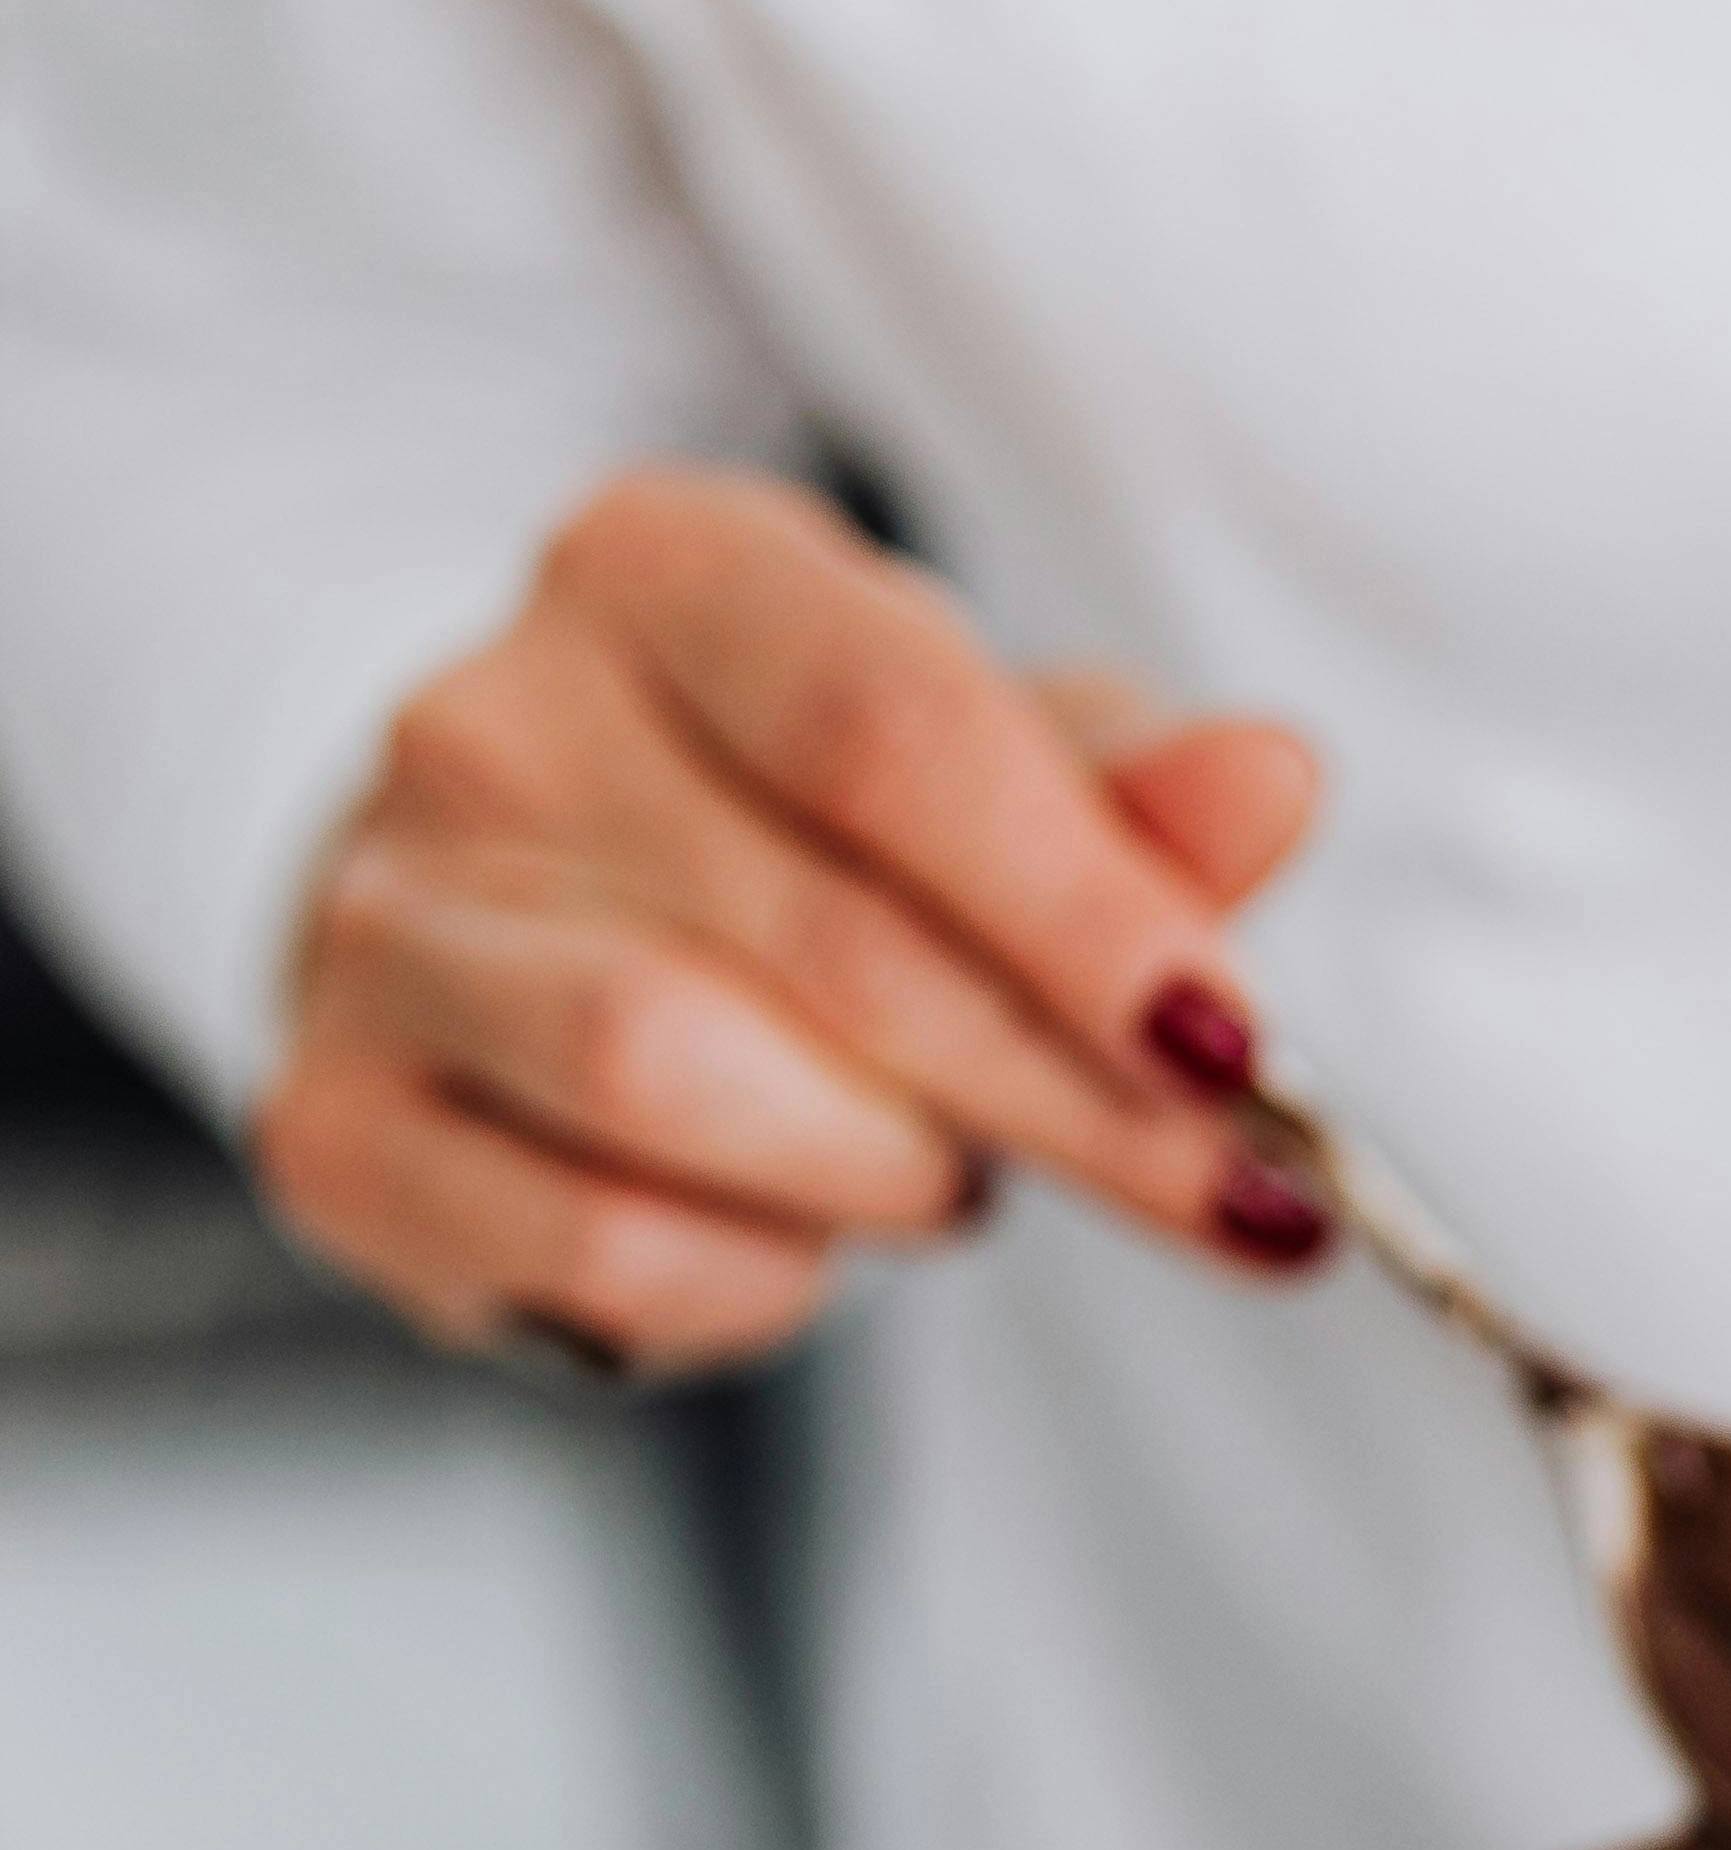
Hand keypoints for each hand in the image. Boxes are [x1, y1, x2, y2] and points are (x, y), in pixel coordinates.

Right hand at [258, 466, 1330, 1368]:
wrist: (504, 929)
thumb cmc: (780, 841)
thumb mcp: (976, 774)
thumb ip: (1125, 797)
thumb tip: (1273, 780)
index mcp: (659, 569)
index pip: (892, 729)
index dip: (1089, 912)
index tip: (1240, 1047)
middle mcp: (484, 720)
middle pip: (830, 940)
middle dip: (1070, 1101)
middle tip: (1225, 1194)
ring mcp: (382, 925)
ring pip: (678, 1080)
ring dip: (882, 1172)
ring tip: (936, 1167)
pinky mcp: (337, 1125)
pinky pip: (599, 1246)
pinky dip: (752, 1280)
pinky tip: (787, 1235)